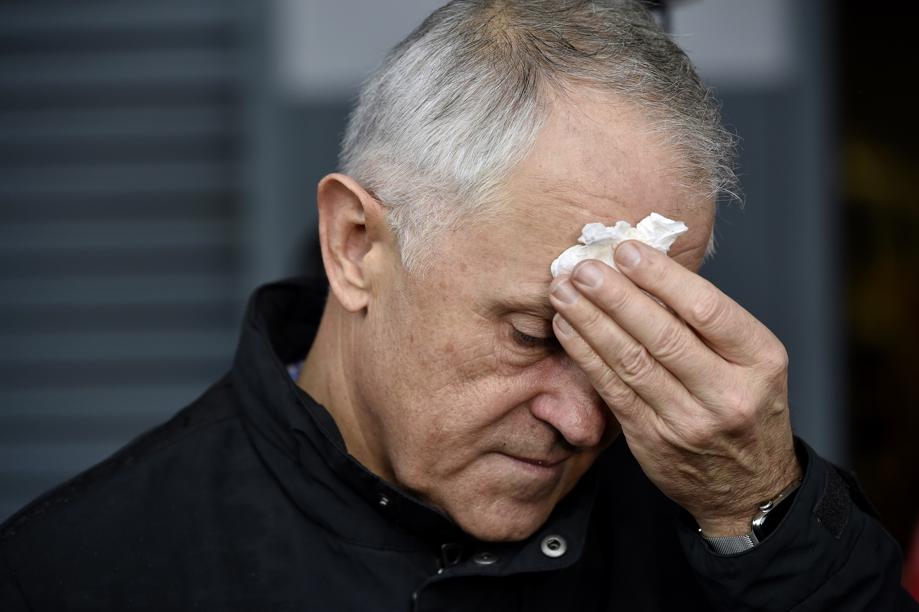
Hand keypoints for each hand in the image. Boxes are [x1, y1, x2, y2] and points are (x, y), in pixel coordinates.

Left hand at [548, 240, 800, 535]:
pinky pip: (613, 389)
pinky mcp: (653, 439)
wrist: (747, 487)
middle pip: (663, 335)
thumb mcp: (750, 363)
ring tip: (563, 291)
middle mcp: (729, 392)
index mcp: (761, 360)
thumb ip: (705, 323)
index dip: (662, 277)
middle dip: (616, 296)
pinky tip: (567, 328)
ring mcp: (689, 421)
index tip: (626, 251)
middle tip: (583, 267)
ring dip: (591, 321)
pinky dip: (586, 355)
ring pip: (632, 362)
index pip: (707, 309)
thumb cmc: (744, 407)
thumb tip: (643, 268)